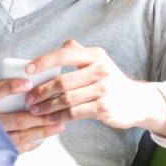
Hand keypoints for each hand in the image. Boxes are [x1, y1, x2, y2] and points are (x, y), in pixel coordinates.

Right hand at [0, 78, 65, 151]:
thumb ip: (1, 87)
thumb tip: (28, 80)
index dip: (11, 87)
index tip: (28, 83)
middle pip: (16, 119)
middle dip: (40, 117)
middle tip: (56, 112)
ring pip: (21, 135)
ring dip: (42, 131)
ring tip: (59, 126)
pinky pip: (18, 148)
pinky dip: (32, 143)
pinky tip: (44, 138)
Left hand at [22, 40, 165, 136]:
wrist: (137, 102)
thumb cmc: (111, 82)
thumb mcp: (99, 62)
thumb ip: (79, 53)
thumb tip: (60, 47)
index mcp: (95, 55)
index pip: (64, 54)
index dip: (43, 62)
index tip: (27, 70)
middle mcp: (100, 70)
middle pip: (62, 81)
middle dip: (41, 90)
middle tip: (28, 97)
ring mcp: (103, 89)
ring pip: (66, 99)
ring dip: (47, 106)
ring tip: (35, 110)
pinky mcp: (104, 107)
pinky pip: (75, 113)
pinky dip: (59, 116)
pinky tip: (51, 118)